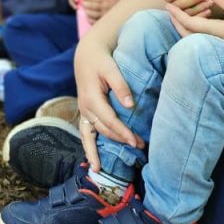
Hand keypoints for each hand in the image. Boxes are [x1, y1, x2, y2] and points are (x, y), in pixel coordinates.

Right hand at [74, 34, 144, 170]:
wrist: (86, 55)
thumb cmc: (101, 60)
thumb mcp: (111, 68)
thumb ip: (120, 86)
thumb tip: (130, 106)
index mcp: (91, 98)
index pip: (109, 120)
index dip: (122, 132)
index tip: (135, 142)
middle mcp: (85, 107)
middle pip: (103, 129)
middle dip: (120, 140)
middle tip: (139, 146)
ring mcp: (84, 111)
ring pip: (90, 135)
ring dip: (99, 151)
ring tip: (103, 168)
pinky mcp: (85, 113)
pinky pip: (85, 133)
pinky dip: (88, 147)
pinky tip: (92, 161)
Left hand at [82, 0, 119, 23]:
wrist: (126, 17)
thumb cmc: (121, 7)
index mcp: (110, 2)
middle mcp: (108, 9)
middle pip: (95, 6)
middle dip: (87, 4)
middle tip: (82, 2)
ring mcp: (106, 17)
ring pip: (94, 14)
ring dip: (88, 12)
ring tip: (85, 10)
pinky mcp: (104, 24)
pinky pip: (95, 22)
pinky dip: (90, 20)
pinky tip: (88, 17)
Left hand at [166, 0, 223, 43]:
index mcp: (219, 33)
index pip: (190, 24)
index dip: (177, 15)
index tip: (167, 5)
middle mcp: (216, 43)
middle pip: (188, 34)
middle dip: (176, 21)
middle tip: (170, 8)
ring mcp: (221, 48)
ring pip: (195, 38)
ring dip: (187, 26)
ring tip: (184, 12)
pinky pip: (204, 40)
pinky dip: (197, 30)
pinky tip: (205, 20)